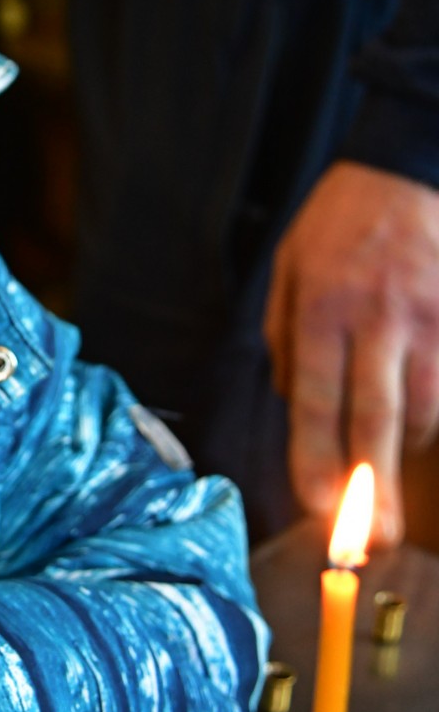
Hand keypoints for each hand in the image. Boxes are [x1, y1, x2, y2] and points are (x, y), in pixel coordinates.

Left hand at [265, 161, 438, 543]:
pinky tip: (416, 425)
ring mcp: (429, 323)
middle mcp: (377, 322)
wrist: (407, 169)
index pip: (317, 401)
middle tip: (370, 543)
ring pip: (422, 410)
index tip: (317, 507)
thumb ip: (286, 341)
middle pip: (376, 419)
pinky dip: (432, 414)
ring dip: (404, 451)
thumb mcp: (286, 273)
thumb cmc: (336, 227)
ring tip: (386, 477)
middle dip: (373, 488)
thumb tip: (295, 406)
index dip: (317, 460)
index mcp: (321, 310)